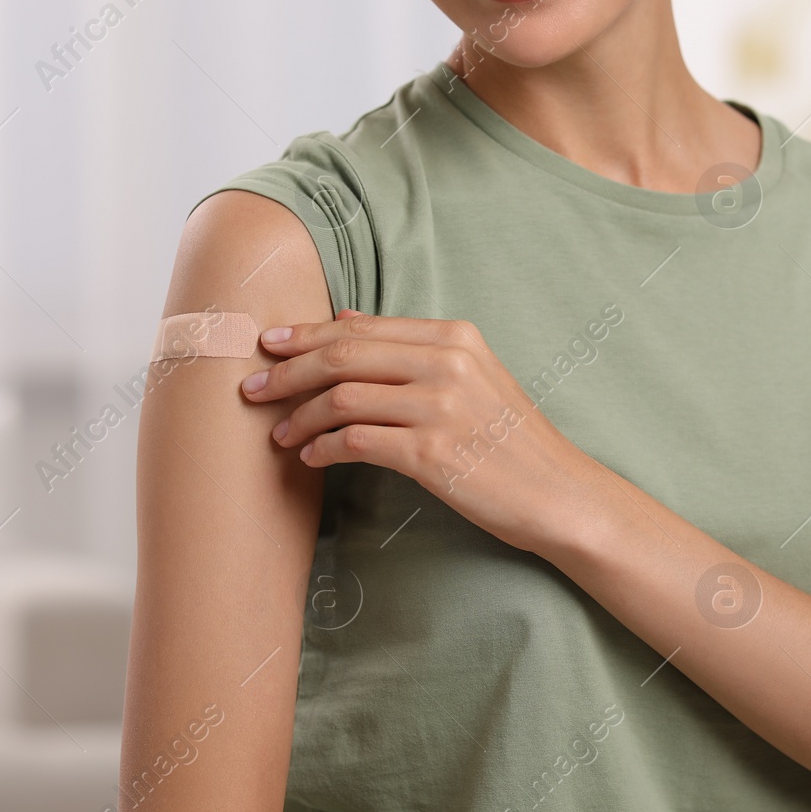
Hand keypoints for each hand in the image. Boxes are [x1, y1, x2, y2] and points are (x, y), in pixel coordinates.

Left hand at [240, 309, 598, 554]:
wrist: (558, 493)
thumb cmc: (510, 440)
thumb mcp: (472, 376)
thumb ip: (412, 346)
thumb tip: (348, 317)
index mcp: (455, 337)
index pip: (362, 328)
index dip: (307, 334)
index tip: (269, 346)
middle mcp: (448, 363)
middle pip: (343, 355)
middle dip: (288, 372)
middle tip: (252, 389)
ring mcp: (441, 407)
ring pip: (343, 397)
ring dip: (299, 416)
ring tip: (278, 433)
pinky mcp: (434, 453)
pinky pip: (358, 441)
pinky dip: (325, 448)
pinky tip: (311, 457)